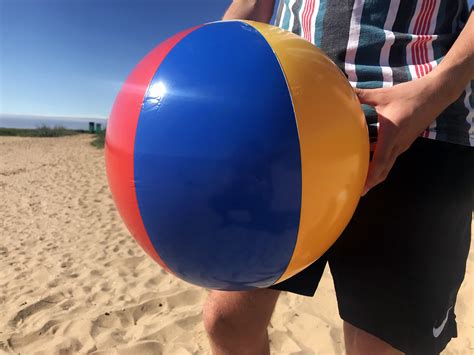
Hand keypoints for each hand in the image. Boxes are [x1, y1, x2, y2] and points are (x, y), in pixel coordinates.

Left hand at [355, 75, 454, 195]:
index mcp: (391, 134)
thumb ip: (360, 95)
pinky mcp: (405, 141)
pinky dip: (380, 162)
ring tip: (360, 179)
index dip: (371, 176)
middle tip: (356, 191)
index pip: (380, 161)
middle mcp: (398, 143)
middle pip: (384, 169)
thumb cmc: (409, 94)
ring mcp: (403, 144)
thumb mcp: (382, 95)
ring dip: (375, 173)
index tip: (361, 187)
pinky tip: (368, 159)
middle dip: (370, 182)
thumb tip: (343, 91)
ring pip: (387, 164)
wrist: (435, 94)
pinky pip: (391, 156)